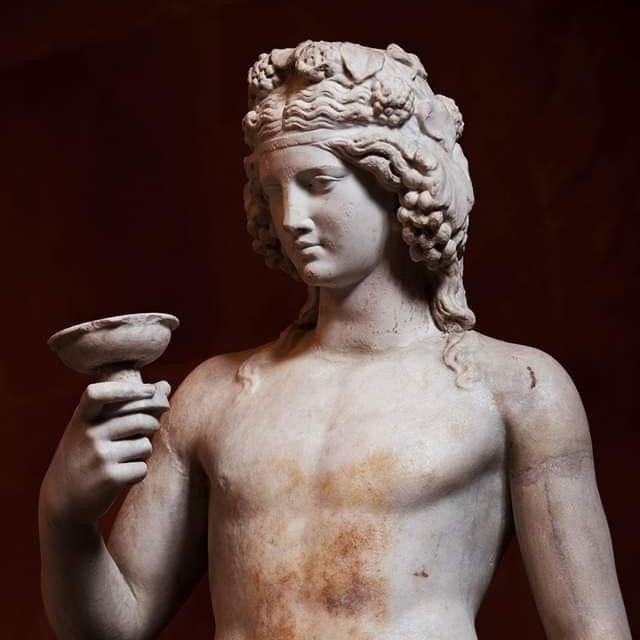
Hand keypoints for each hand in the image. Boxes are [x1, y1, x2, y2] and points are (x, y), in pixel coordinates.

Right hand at [40, 380, 170, 526]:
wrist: (62, 502)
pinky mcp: (110, 478)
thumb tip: (165, 385)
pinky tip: (122, 476)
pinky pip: (142, 468)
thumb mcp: (93, 429)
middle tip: (151, 427)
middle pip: (140, 419)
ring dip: (144, 451)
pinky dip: (138, 472)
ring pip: (145, 445)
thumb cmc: (85, 457)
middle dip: (153, 423)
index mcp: (82, 419)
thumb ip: (124, 407)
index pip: (99, 393)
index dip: (128, 389)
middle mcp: (89, 434)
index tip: (150, 390)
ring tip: (128, 457)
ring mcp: (99, 456)